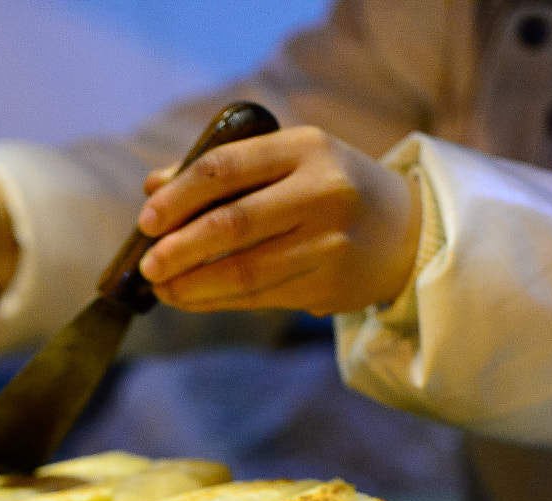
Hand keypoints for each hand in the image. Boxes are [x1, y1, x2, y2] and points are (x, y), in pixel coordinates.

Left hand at [135, 125, 421, 315]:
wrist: (405, 231)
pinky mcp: (329, 284)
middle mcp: (322, 191)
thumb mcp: (288, 161)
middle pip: (233, 224)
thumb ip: (223, 170)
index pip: (226, 167)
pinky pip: (259, 298)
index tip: (146, 220)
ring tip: (161, 288)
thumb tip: (152, 186)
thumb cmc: (328, 188)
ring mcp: (329, 241)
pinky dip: (217, 301)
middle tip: (147, 266)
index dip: (179, 196)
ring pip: (245, 270)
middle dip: (180, 248)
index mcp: (305, 147)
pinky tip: (190, 299)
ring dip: (193, 285)